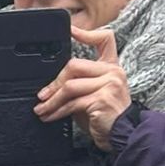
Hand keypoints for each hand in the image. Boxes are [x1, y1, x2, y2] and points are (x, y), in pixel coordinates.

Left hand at [34, 27, 130, 149]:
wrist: (123, 135)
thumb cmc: (105, 116)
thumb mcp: (91, 94)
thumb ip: (79, 83)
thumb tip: (50, 85)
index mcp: (111, 67)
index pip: (104, 40)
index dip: (87, 33)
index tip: (70, 30)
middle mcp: (113, 72)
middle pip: (74, 66)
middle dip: (54, 83)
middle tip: (42, 96)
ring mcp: (110, 84)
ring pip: (70, 86)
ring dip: (52, 100)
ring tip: (41, 109)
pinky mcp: (104, 98)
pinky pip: (73, 102)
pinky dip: (57, 111)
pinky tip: (50, 116)